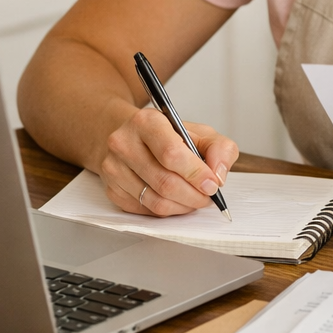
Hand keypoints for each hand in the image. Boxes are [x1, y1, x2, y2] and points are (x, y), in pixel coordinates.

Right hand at [100, 106, 238, 216]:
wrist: (133, 137)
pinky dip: (168, 210)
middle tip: (208, 196)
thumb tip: (219, 175)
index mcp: (147, 122)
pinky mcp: (112, 189)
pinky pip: (146, 210)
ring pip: (156, 201)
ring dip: (183, 206)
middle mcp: (124, 143)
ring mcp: (114, 168)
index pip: (172, 154)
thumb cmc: (169, 136)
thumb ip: (220, 148)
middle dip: (194, 195)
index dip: (196, 173)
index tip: (212, 184)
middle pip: (165, 182)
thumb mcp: (200, 132)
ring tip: (195, 199)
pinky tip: (177, 200)